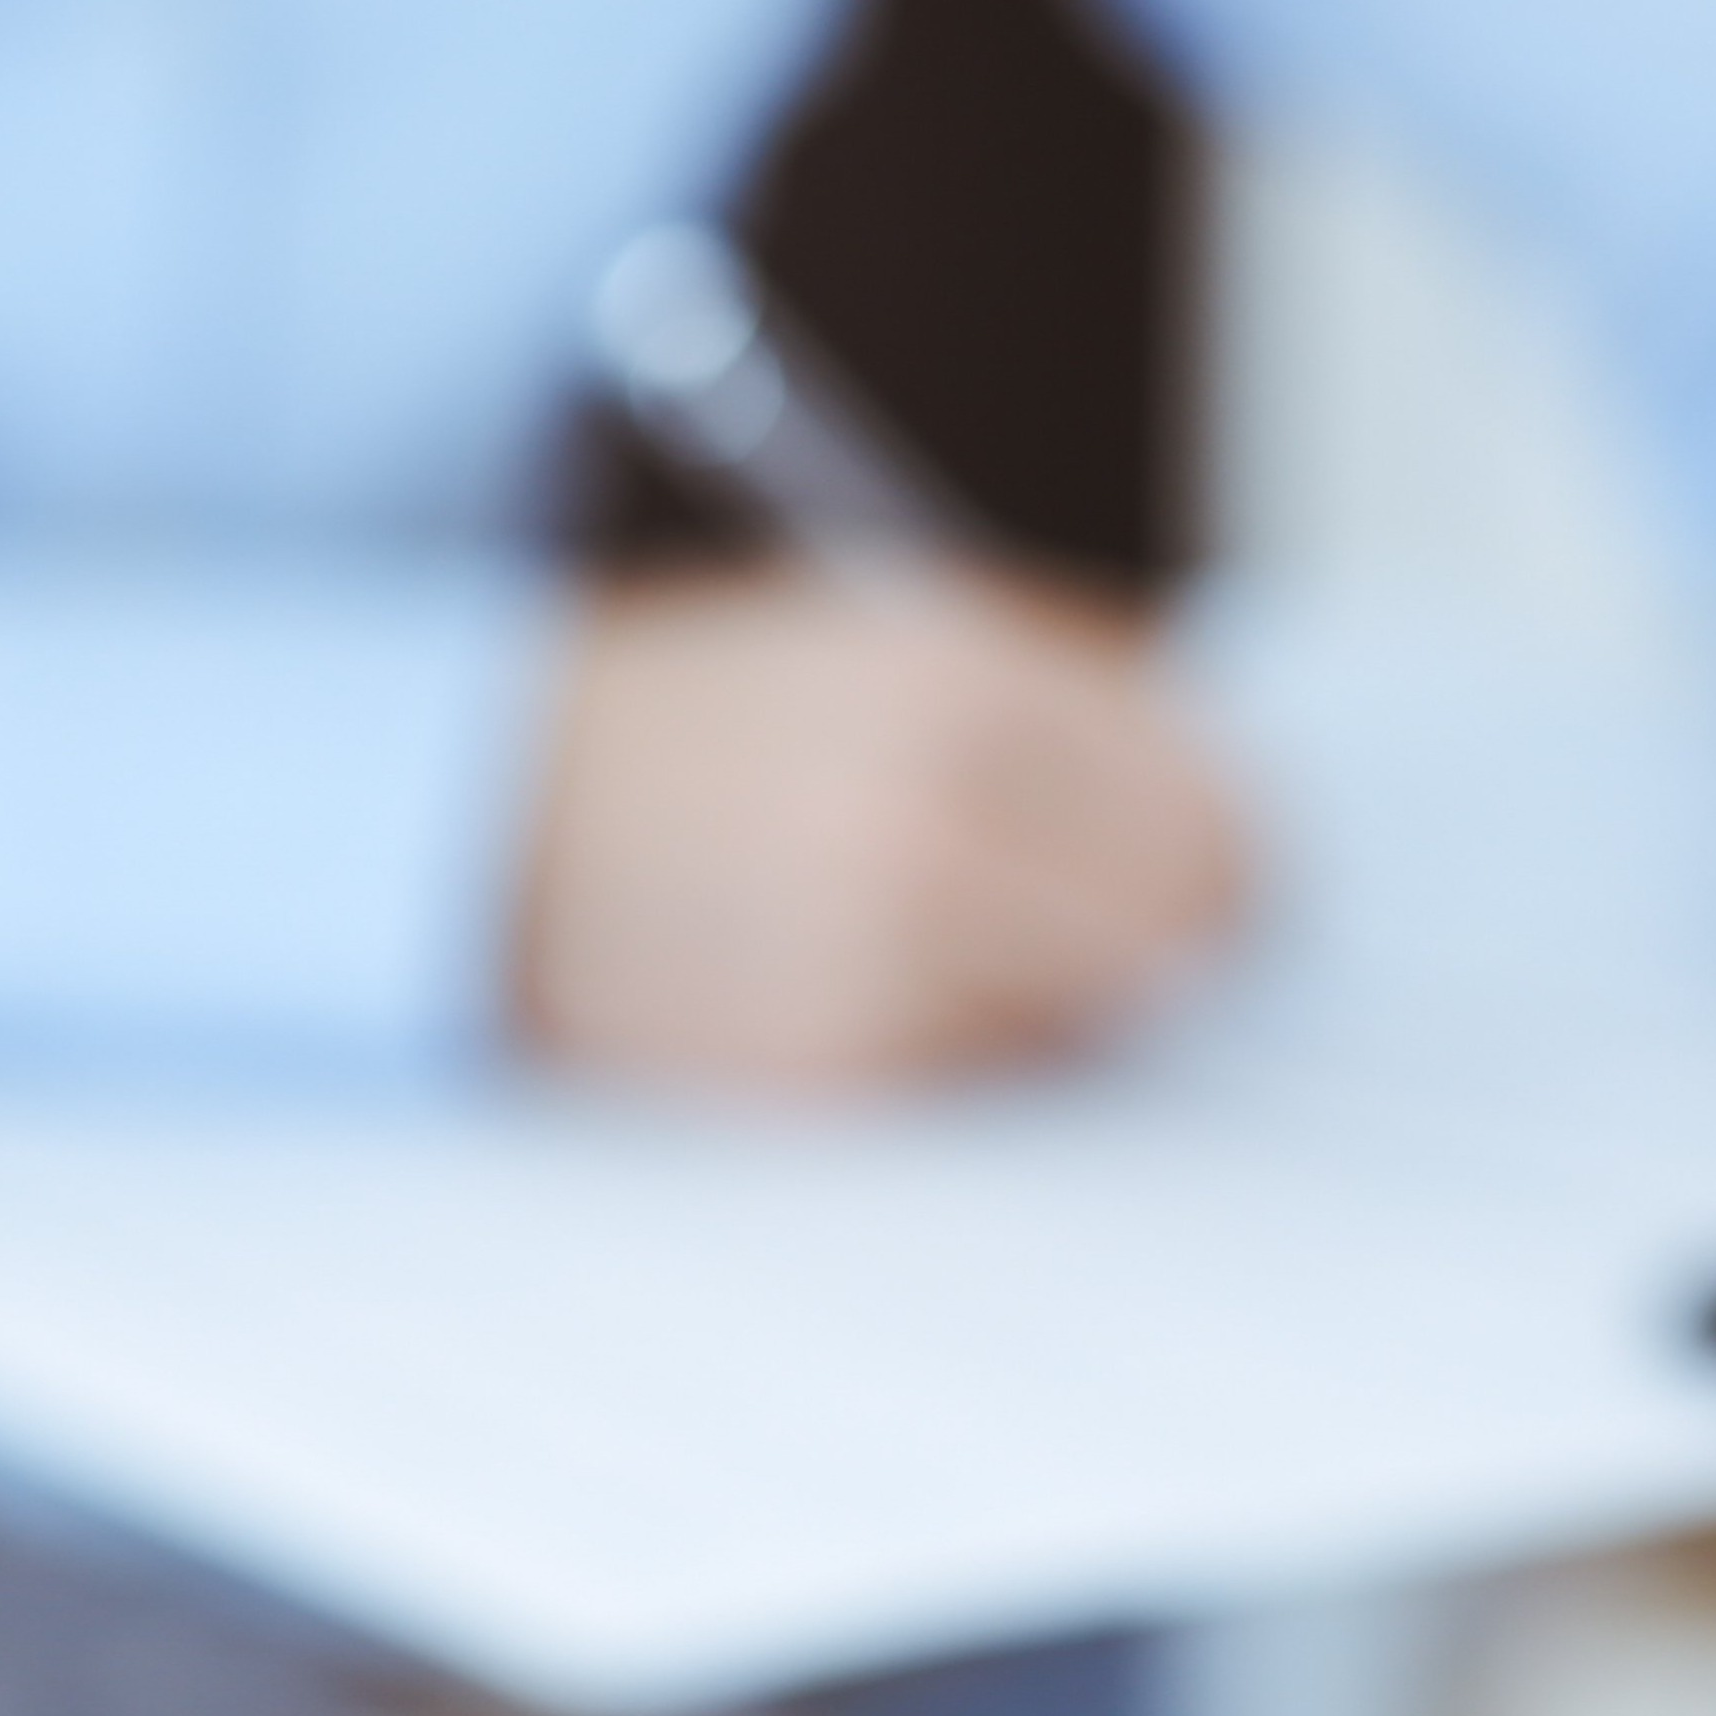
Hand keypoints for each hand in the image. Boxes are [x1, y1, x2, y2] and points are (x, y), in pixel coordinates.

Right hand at [510, 561, 1245, 1089]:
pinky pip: (991, 1079)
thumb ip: (1068, 701)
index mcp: (962, 679)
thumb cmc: (697, 726)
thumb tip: (1239, 811)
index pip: (1213, 806)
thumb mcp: (880, 637)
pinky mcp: (836, 1068)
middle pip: (1183, 925)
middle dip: (1183, 934)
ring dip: (1079, 998)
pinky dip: (979, 1051)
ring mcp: (884, 952)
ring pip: (1100, 1016)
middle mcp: (934, 814)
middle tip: (1158, 941)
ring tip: (975, 946)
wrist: (475, 827)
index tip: (1232, 872)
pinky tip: (895, 996)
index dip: (1236, 849)